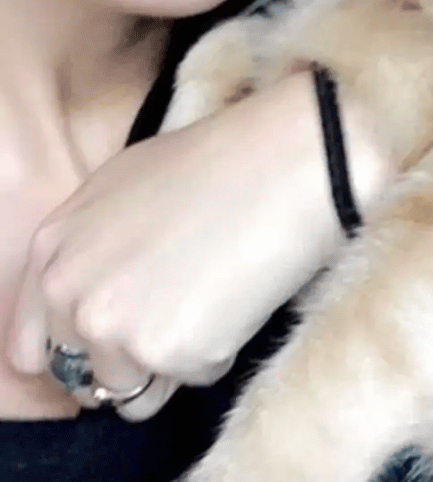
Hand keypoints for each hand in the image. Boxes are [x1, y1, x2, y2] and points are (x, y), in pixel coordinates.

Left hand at [7, 71, 388, 419]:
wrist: (282, 164)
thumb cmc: (220, 161)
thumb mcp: (126, 186)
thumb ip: (92, 246)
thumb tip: (102, 291)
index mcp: (53, 248)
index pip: (31, 345)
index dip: (80, 349)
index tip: (120, 339)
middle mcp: (69, 293)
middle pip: (84, 375)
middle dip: (129, 360)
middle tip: (179, 316)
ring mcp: (113, 327)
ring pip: (137, 389)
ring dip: (176, 359)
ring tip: (214, 295)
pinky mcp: (167, 352)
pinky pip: (194, 379)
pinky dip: (221, 351)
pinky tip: (239, 296)